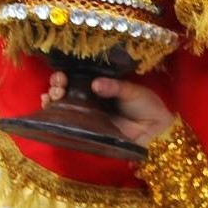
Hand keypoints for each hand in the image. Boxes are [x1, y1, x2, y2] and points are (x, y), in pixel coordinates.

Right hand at [42, 73, 175, 147]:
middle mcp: (90, 100)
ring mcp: (89, 116)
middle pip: (64, 92)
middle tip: (58, 87)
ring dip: (52, 100)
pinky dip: (58, 117)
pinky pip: (73, 124)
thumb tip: (96, 84)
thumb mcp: (130, 90)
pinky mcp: (92, 130)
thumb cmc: (145, 103)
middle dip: (55, 87)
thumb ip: (114, 87)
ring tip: (51, 96)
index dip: (63, 77)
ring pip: (64, 107)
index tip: (61, 76)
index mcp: (97, 86)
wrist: (156, 125)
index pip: (74, 79)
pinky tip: (50, 109)